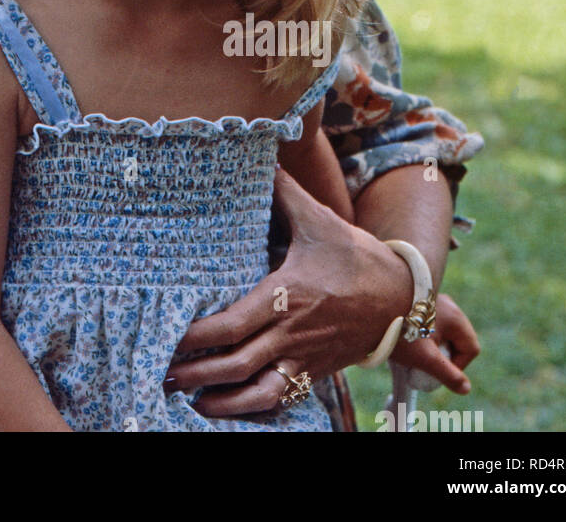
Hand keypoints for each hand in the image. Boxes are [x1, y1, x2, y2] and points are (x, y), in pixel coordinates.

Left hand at [166, 168, 411, 415]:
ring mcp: (304, 358)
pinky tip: (227, 408)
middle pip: (238, 363)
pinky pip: (281, 399)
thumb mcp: (319, 220)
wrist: (402, 296)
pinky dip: (252, 409)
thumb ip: (284, 192)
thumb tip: (261, 156)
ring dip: (222, 401)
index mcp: (287, 295)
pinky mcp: (314, 373)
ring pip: (259, 392)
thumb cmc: (354, 255)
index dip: (198, 336)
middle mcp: (293, 333)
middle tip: (163, 374)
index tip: (169, 335)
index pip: (234, 324)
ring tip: (189, 400)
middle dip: (197, 373)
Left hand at [390, 291, 478, 393]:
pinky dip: (422, 336)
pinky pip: (429, 325)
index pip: (470, 348)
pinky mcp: (419, 302)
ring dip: (432, 347)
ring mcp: (433, 302)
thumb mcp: (425, 358)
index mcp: (455, 316)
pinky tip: (406, 341)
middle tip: (425, 361)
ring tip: (413, 352)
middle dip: (444, 355)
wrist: (369, 307)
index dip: (458, 365)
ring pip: (443, 333)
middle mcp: (447, 305)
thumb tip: (466, 388)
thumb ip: (448, 375)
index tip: (438, 370)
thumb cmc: (399, 331)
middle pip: (457, 340)